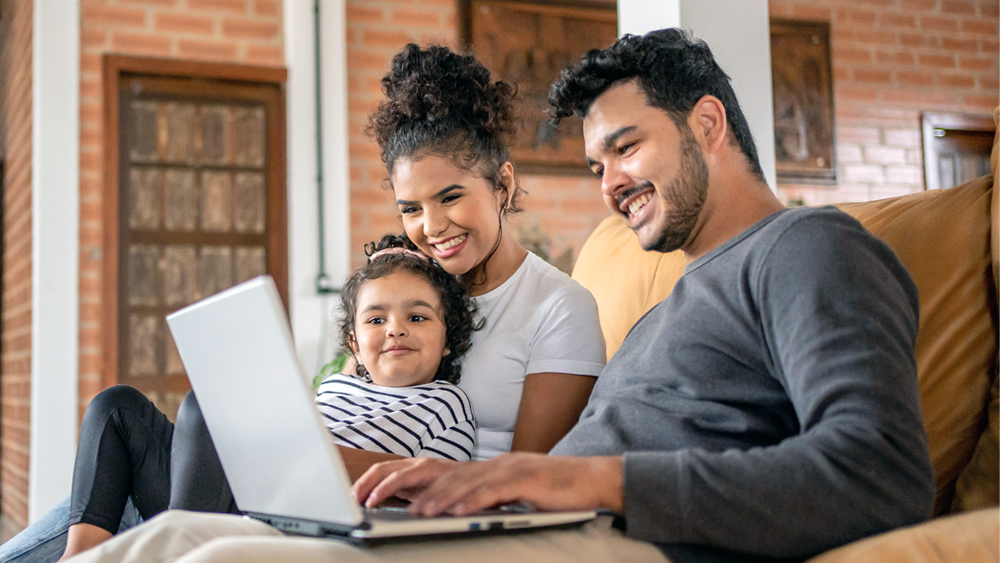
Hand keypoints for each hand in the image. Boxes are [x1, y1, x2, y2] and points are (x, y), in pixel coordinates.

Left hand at [358, 453, 623, 515]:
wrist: (590, 480)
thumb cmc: (547, 491)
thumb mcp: (501, 494)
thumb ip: (470, 497)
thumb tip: (434, 508)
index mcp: (475, 468)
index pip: (424, 469)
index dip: (391, 478)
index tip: (364, 493)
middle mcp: (484, 464)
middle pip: (431, 469)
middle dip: (395, 483)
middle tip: (367, 498)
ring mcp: (504, 469)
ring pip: (458, 482)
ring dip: (429, 497)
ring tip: (408, 511)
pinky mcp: (524, 480)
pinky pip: (491, 492)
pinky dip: (470, 501)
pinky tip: (453, 512)